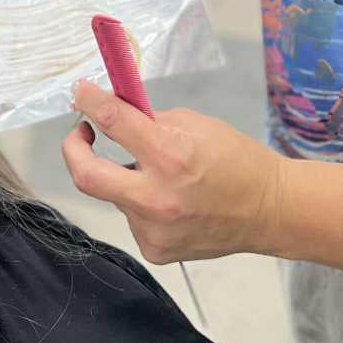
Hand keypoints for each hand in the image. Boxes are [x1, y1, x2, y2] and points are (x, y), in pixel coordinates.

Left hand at [62, 80, 286, 263]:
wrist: (269, 211)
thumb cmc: (237, 160)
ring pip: (116, 196)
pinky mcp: (155, 250)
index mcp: (170, 156)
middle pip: (86, 176)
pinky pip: (133, 217)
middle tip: (81, 133)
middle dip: (73, 149)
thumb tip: (114, 112)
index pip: (114, 122)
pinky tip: (173, 203)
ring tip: (162, 177)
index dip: (90, 102)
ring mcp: (153, 230)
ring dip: (126, 178)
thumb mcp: (197, 125)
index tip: (80, 92)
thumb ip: (151, 121)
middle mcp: (156, 198)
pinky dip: (142, 203)